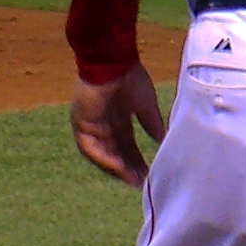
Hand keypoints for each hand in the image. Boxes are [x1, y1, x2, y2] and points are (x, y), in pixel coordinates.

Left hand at [70, 62, 165, 186]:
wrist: (113, 62)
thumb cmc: (131, 78)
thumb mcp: (146, 105)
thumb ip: (153, 124)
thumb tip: (164, 140)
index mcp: (118, 120)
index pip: (127, 146)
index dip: (138, 161)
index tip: (150, 175)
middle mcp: (103, 125)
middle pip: (115, 153)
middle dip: (129, 168)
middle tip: (142, 183)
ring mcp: (90, 125)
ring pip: (102, 153)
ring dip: (116, 167)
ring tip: (132, 179)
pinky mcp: (81, 123)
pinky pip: (90, 146)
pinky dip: (103, 158)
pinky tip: (118, 167)